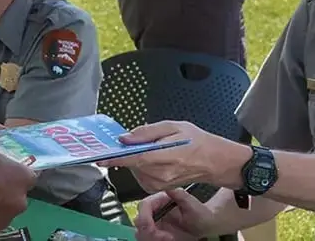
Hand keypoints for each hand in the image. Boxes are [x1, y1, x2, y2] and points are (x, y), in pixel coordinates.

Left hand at [98, 121, 249, 192]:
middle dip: (129, 152)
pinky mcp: (158, 188)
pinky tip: (153, 158)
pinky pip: (140, 176)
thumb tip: (126, 137)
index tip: (100, 156)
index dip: (117, 158)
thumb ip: (147, 132)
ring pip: (135, 171)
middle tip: (138, 140)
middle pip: (133, 164)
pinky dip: (141, 167)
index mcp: (167, 156)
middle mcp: (162, 174)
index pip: (136, 159)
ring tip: (153, 148)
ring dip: (136, 159)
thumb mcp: (174, 126)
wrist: (213, 161)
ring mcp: (160, 184)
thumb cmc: (196, 141)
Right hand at [135, 189, 214, 240]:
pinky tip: (169, 239)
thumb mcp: (192, 203)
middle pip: (139, 220)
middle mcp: (155, 209)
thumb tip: (167, 186)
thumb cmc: (201, 213)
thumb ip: (179, 194)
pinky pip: (148, 238)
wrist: (206, 225)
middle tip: (164, 237)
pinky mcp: (157, 232)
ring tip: (169, 238)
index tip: (152, 228)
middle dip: (149, 231)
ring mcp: (155, 222)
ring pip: (141, 231)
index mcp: (160, 199)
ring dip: (152, 238)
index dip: (144, 217)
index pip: (144, 205)